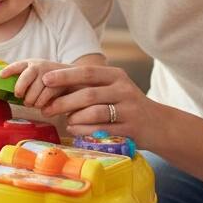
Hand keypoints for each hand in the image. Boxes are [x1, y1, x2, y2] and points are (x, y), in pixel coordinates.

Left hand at [0, 59, 66, 109]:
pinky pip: (44, 99)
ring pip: (33, 94)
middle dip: (21, 92)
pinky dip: (41, 105)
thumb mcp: (36, 73)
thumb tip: (4, 80)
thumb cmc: (50, 77)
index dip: (8, 70)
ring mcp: (49, 75)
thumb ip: (23, 76)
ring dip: (32, 102)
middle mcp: (39, 66)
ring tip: (33, 103)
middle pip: (23, 82)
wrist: (75, 76)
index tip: (1, 76)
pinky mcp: (58, 85)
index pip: (18, 66)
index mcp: (31, 63)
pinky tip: (42, 105)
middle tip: (22, 97)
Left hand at [41, 64, 163, 147]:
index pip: (87, 73)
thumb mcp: (112, 88)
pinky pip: (101, 130)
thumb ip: (88, 86)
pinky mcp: (130, 129)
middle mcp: (124, 90)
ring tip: (66, 121)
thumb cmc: (125, 104)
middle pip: (88, 94)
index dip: (65, 76)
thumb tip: (51, 85)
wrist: (158, 124)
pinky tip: (75, 129)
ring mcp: (129, 110)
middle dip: (63, 102)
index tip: (45, 80)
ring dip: (74, 118)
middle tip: (46, 109)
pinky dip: (83, 130)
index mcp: (116, 76)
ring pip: (94, 112)